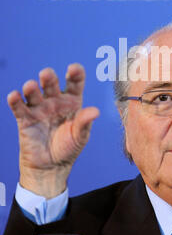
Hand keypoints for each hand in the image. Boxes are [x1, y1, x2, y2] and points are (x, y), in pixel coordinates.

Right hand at [7, 63, 99, 197]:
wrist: (51, 166)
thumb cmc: (69, 148)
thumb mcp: (80, 136)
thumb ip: (85, 122)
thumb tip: (95, 111)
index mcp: (72, 101)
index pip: (74, 83)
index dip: (75, 73)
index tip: (73, 68)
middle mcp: (55, 101)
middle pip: (51, 84)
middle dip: (49, 78)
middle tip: (47, 74)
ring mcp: (39, 108)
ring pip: (34, 93)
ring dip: (31, 88)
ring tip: (30, 86)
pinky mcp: (25, 119)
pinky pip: (19, 107)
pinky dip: (15, 101)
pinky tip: (14, 96)